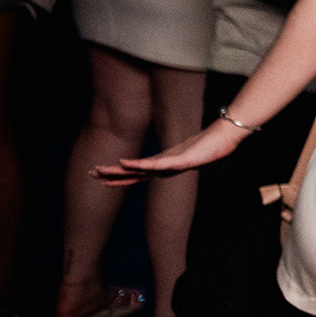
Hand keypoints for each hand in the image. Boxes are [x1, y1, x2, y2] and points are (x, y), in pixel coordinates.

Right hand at [95, 120, 247, 185]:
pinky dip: (142, 164)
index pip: (136, 173)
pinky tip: (128, 163)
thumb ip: (172, 153)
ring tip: (104, 171)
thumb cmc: (205, 144)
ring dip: (122, 171)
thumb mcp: (184, 149)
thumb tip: (166, 154)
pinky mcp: (182, 161)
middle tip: (91, 175)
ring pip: (142, 171)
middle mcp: (165, 168)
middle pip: (134, 174)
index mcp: (163, 165)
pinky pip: (158, 163)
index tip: (100, 176)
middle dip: (113, 175)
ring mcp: (172, 166)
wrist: (223, 140)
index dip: (118, 175)